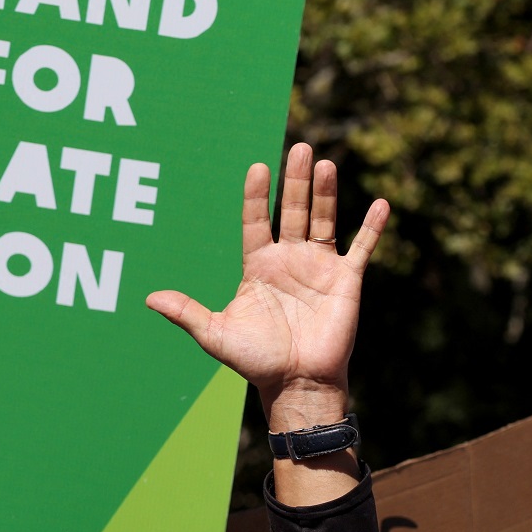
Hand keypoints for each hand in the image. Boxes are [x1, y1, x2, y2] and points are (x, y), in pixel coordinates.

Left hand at [148, 144, 386, 429]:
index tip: (257, 168)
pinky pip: (362, 248)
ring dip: (325, 193)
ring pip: (323, 220)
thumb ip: (187, 313)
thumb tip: (149, 299)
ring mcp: (319, 267)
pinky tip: (382, 204)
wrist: (296, 384)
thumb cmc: (256, 360)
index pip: (256, 221)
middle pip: (292, 210)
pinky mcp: (346, 281)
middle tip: (298, 147)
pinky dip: (372, 227)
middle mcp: (289, 259)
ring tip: (324, 164)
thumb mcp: (215, 334)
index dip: (256, 196)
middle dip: (294, 181)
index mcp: (259, 265)